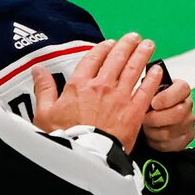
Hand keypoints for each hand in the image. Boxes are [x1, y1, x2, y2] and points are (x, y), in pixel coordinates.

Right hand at [30, 35, 157, 146]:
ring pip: (134, 69)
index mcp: (80, 85)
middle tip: (134, 37)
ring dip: (142, 54)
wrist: (85, 156)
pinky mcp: (134, 111)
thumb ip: (44, 89)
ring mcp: (120, 97)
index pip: (94, 57)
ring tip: (148, 45)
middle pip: (117, 58)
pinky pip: (146, 90)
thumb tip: (38, 71)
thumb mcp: (45, 113)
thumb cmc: (66, 138)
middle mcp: (101, 86)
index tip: (110, 43)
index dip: (104, 47)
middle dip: (127, 44)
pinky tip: (157, 70)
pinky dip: (153, 78)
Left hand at [138, 68, 194, 151]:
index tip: (153, 103)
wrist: (151, 119)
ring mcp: (189, 123)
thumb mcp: (148, 90)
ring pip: (171, 131)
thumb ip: (148, 86)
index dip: (167, 97)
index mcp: (181, 89)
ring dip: (153, 131)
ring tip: (145, 127)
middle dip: (156, 118)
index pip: (182, 89)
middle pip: (178, 113)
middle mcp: (187, 105)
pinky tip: (151, 135)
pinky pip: (170, 144)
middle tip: (144, 118)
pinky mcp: (186, 138)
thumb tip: (144, 84)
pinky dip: (156, 142)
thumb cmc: (149, 103)